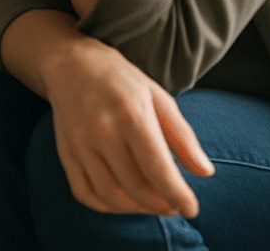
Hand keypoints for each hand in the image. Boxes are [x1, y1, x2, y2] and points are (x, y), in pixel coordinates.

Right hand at [46, 38, 214, 216]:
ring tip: (150, 202)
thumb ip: (182, 136)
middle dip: (160, 205)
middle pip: (135, 187)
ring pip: (110, 195)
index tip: (191, 208)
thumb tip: (205, 172)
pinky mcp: (65, 150)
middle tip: (172, 204)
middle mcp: (101, 130)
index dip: (178, 196)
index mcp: (131, 114)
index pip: (158, 170)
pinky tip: (122, 198)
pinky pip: (84, 192)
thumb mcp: (157, 97)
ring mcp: (79, 142)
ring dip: (135, 208)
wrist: (70, 62)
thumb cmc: (120, 79)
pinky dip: (106, 205)